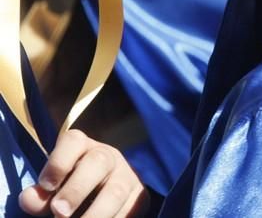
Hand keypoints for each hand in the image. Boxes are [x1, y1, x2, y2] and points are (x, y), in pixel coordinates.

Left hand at [18, 129, 149, 216]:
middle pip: (98, 162)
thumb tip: (29, 199)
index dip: (58, 162)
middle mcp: (108, 157)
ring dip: (95, 214)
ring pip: (116, 191)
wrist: (107, 193)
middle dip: (76, 190)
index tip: (46, 186)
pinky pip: (128, 211)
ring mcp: (127, 176)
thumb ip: (39, 196)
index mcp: (83, 148)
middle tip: (59, 212)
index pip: (73, 141)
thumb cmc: (71, 189)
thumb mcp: (54, 189)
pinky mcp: (140, 197)